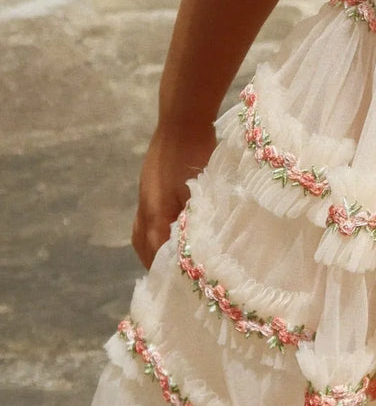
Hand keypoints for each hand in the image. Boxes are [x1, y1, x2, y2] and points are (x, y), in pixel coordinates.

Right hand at [132, 122, 216, 269]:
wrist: (181, 120)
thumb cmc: (196, 153)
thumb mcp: (202, 189)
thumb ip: (199, 218)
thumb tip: (203, 245)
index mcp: (156, 213)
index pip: (157, 254)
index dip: (169, 270)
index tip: (182, 285)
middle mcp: (145, 209)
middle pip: (144, 247)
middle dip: (157, 264)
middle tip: (176, 277)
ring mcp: (145, 196)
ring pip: (141, 233)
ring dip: (153, 249)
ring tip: (170, 260)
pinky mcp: (148, 186)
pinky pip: (144, 219)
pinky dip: (152, 232)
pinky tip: (168, 233)